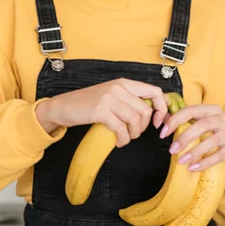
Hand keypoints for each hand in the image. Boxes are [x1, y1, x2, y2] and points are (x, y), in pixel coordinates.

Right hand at [35, 78, 168, 146]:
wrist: (63, 106)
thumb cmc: (88, 104)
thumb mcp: (111, 96)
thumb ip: (129, 100)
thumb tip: (152, 112)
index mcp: (124, 83)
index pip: (155, 91)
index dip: (161, 108)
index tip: (157, 122)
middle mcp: (118, 88)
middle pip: (146, 110)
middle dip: (144, 127)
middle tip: (134, 133)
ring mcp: (109, 98)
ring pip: (135, 120)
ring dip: (133, 135)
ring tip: (125, 138)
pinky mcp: (100, 111)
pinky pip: (121, 129)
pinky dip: (123, 139)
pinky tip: (118, 142)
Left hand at [160, 104, 224, 187]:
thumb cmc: (209, 137)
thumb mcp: (197, 127)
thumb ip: (182, 122)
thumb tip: (160, 119)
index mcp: (212, 109)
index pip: (191, 110)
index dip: (175, 120)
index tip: (162, 133)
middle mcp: (223, 118)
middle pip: (203, 124)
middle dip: (185, 137)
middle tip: (172, 150)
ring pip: (213, 140)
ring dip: (195, 151)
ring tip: (181, 161)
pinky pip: (219, 155)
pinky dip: (205, 162)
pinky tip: (193, 168)